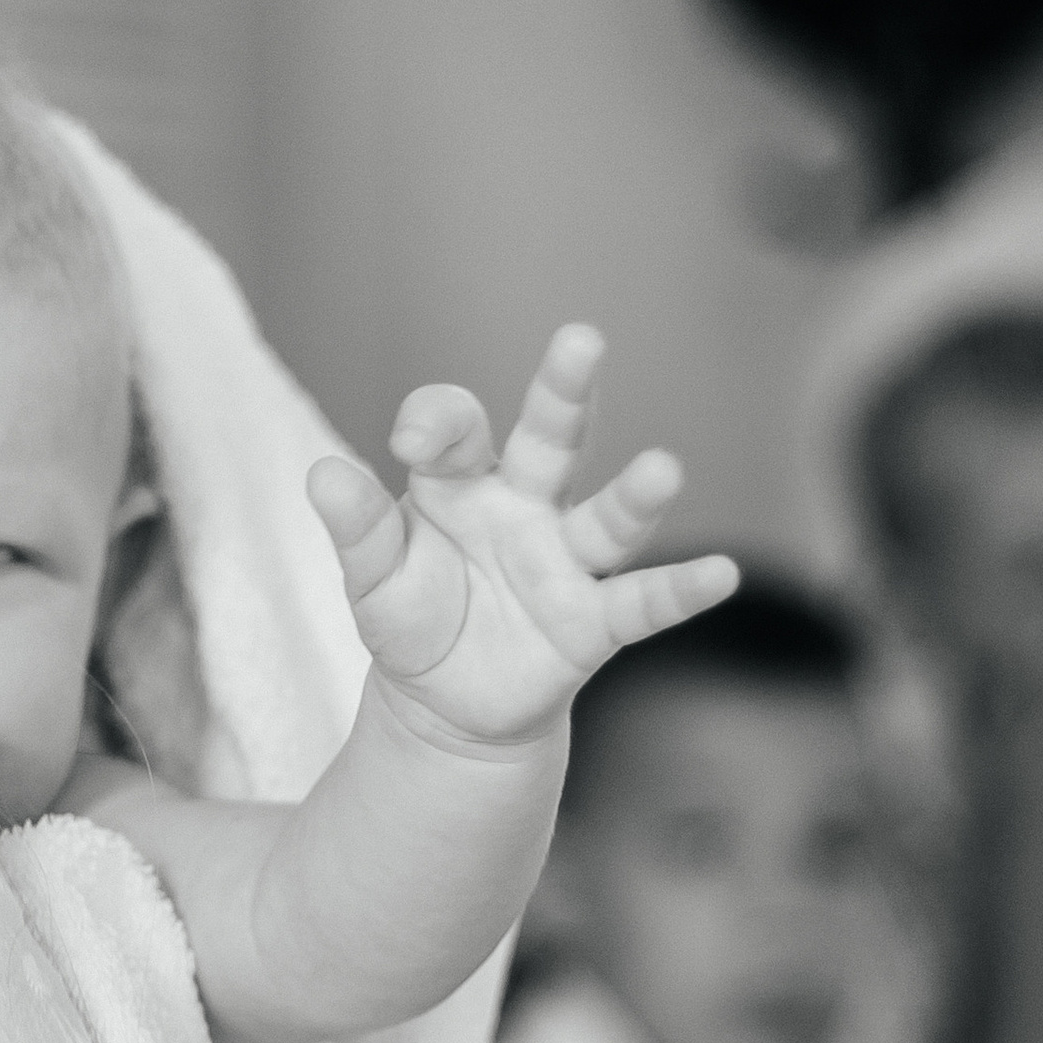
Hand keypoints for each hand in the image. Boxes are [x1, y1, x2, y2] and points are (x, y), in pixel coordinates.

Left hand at [305, 325, 736, 753]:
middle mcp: (524, 506)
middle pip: (550, 439)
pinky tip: (720, 574)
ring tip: (665, 467)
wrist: (444, 703)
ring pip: (606, 517)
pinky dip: (680, 590)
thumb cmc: (411, 617)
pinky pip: (641, 602)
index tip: (412, 443)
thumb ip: (356, 530)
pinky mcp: (592, 623)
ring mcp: (565, 561)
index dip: (435, 424)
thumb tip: (322, 473)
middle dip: (563, 391)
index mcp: (460, 482)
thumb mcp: (371, 578)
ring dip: (636, 496)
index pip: (454, 427)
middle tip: (581, 339)